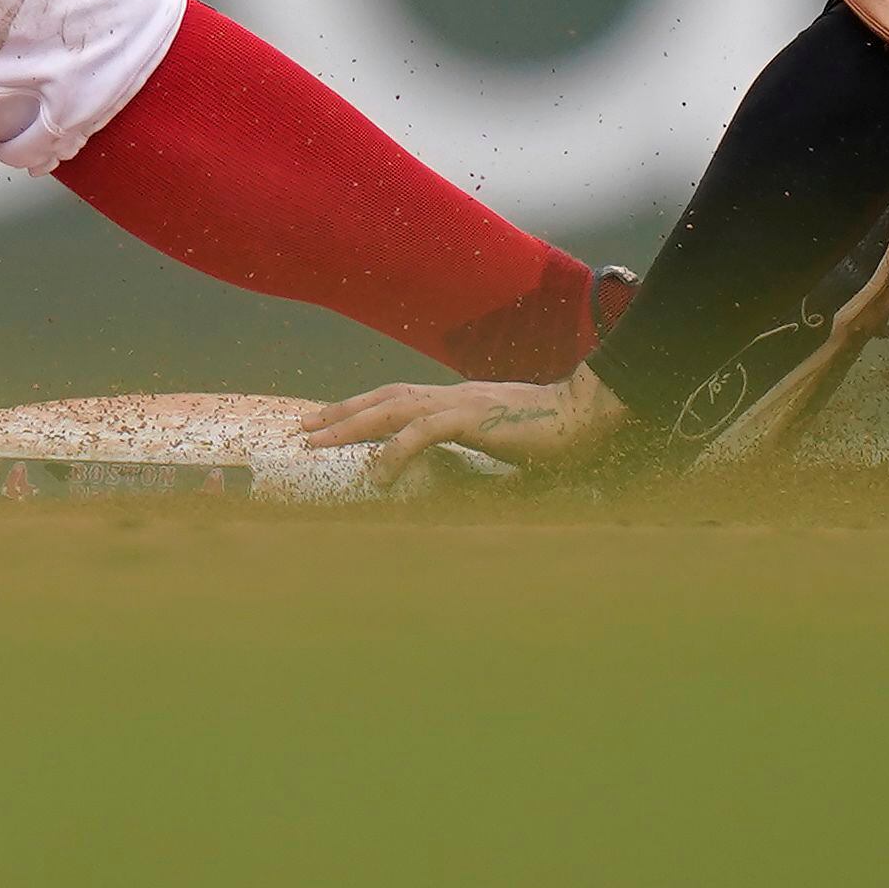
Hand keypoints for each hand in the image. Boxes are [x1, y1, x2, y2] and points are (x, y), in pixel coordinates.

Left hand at [301, 365, 630, 476]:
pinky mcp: (474, 418)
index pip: (398, 398)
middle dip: (340, 413)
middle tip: (302, 430)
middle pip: (384, 398)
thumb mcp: (507, 450)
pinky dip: (395, 450)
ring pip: (393, 409)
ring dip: (351, 425)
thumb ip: (484, 462)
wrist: (586, 414)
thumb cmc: (554, 436)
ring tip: (318, 442)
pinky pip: (424, 432)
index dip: (360, 408)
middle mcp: (452, 395)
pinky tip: (377, 473)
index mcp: (457, 401)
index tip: (327, 422)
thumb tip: (474, 492)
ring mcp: (461, 403)